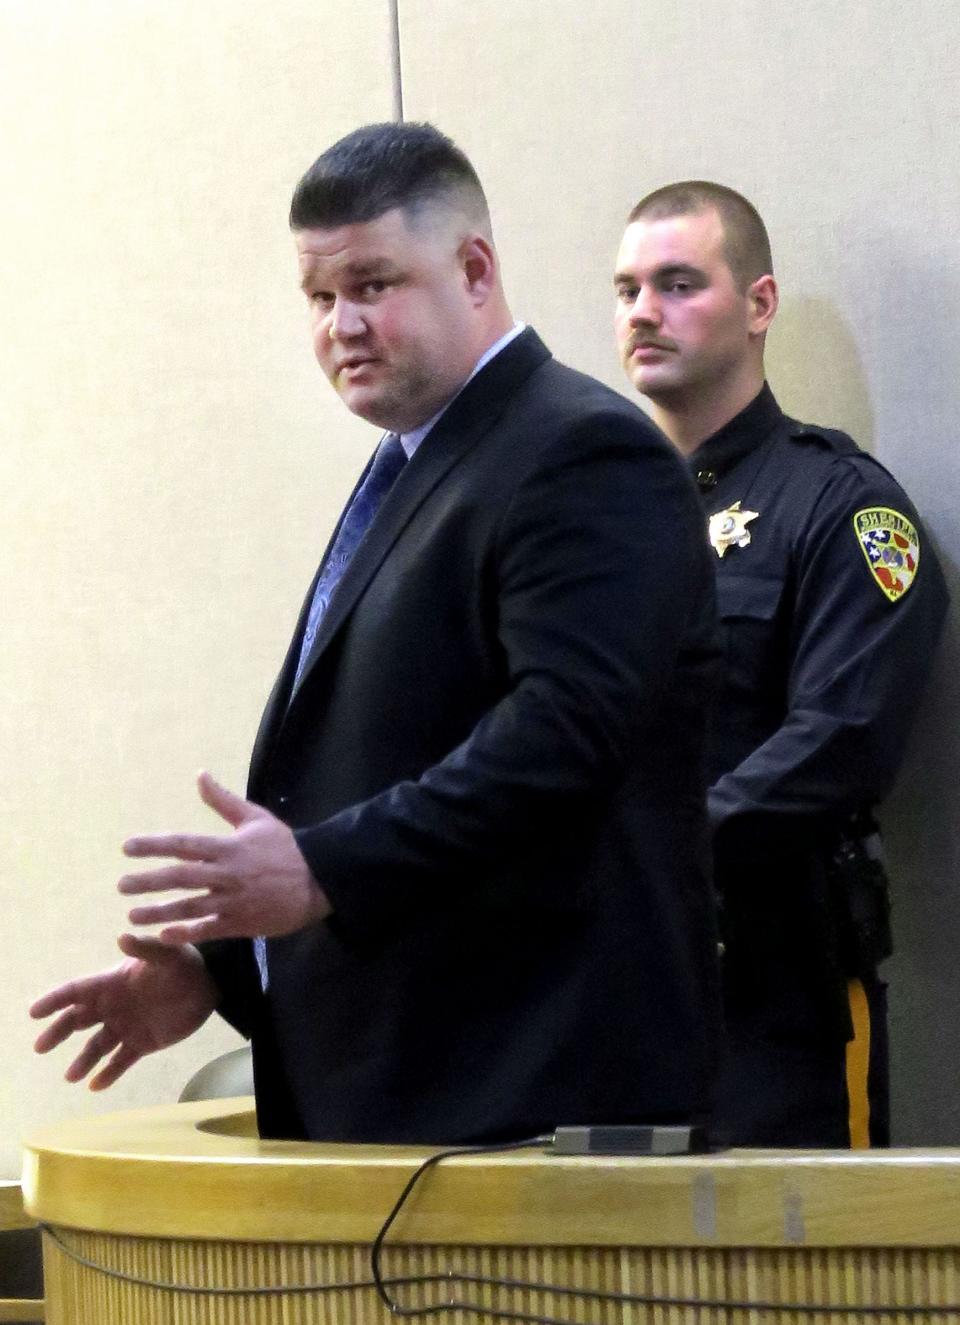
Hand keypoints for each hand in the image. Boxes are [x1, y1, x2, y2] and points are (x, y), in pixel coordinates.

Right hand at [30, 934, 218, 1088]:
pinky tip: (95, 1085)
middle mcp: (113, 1006)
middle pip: (77, 1021)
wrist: (210, 987)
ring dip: (83, 1060)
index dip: (55, 1000)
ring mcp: (126, 1026)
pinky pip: (120, 1061)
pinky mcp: (142, 1043)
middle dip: (58, 1033)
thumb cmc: (186, 964)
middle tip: (41, 1047)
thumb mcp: (168, 953)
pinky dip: (107, 1074)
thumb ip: (145, 948)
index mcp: (112, 982)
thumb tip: (121, 937)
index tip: (34, 1012)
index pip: (76, 991)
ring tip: (71, 1076)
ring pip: (96, 1046)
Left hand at [118, 770, 330, 944]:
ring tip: (132, 915)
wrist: (319, 880)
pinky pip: (209, 930)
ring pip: (189, 907)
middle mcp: (227, 873)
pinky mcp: (242, 923)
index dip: (154, 845)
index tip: (127, 848)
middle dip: (148, 881)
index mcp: (229, 846)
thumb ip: (224, 800)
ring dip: (159, 912)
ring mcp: (234, 900)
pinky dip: (186, 933)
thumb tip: (200, 775)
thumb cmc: (286, 847)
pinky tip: (163, 935)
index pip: (184, 844)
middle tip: (121, 886)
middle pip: (180, 877)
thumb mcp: (256, 818)